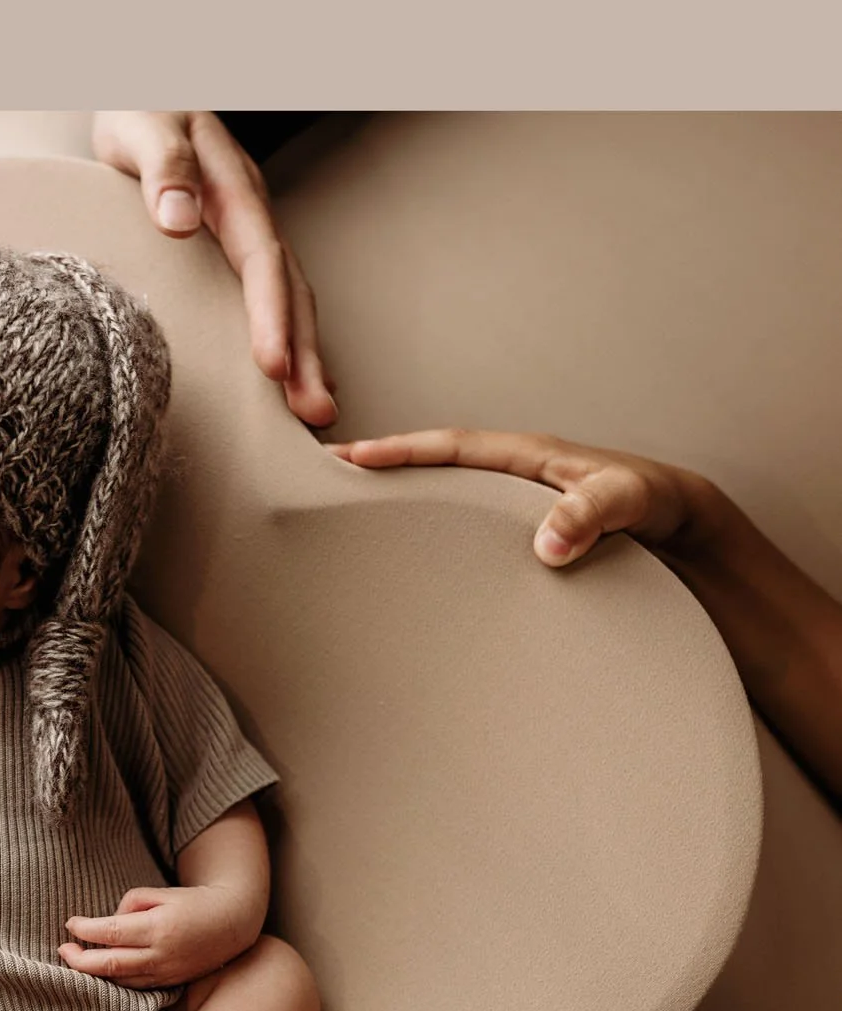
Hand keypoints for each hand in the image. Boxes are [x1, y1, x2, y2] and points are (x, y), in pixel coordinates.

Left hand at [60, 883, 255, 988]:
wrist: (232, 925)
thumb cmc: (193, 903)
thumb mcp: (161, 893)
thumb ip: (129, 904)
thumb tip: (107, 923)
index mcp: (158, 927)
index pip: (111, 933)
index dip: (85, 930)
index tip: (71, 924)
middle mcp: (161, 955)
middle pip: (109, 965)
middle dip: (79, 960)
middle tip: (62, 950)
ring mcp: (166, 974)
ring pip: (119, 981)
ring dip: (94, 974)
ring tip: (76, 960)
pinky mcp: (169, 984)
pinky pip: (134, 987)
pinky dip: (114, 981)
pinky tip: (100, 972)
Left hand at [91, 111, 336, 427]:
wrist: (150, 91)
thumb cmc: (142, 108)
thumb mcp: (144, 124)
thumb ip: (164, 164)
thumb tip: (179, 220)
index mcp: (233, 190)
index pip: (261, 260)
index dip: (270, 315)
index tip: (273, 367)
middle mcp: (252, 216)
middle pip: (290, 289)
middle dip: (305, 354)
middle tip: (317, 416)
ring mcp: (250, 233)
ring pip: (290, 298)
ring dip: (306, 356)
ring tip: (317, 415)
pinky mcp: (237, 248)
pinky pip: (273, 297)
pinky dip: (290, 339)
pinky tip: (292, 380)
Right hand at [326, 429, 717, 568]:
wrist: (684, 526)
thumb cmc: (656, 504)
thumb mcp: (630, 501)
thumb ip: (591, 515)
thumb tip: (544, 549)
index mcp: (527, 457)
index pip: (450, 447)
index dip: (400, 451)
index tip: (351, 458)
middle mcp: (512, 478)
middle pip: (433, 469)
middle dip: (381, 472)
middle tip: (325, 483)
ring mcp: (513, 506)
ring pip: (444, 500)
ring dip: (402, 507)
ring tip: (353, 524)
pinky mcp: (519, 535)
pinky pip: (463, 530)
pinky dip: (431, 537)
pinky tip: (411, 564)